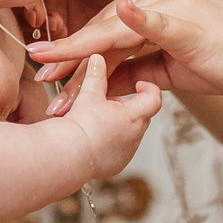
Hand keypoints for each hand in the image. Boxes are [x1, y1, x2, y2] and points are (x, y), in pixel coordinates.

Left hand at [28, 0, 222, 108]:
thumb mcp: (174, 69)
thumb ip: (138, 70)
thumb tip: (104, 84)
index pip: (105, 26)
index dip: (74, 48)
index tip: (43, 66)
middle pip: (104, 27)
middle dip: (68, 54)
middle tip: (36, 70)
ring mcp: (176, 3)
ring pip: (117, 30)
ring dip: (82, 52)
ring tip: (51, 69)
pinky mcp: (191, 21)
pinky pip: (159, 19)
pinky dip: (139, 17)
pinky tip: (119, 10)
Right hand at [42, 52, 161, 174]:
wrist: (68, 156)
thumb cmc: (81, 126)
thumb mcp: (89, 94)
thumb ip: (96, 75)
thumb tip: (97, 57)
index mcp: (134, 116)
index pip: (154, 98)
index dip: (147, 88)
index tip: (139, 84)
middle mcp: (135, 136)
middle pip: (139, 114)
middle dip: (125, 106)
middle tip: (106, 102)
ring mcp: (127, 153)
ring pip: (128, 132)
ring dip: (116, 123)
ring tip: (94, 119)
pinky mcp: (116, 165)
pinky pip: (118, 150)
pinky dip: (109, 141)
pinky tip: (92, 137)